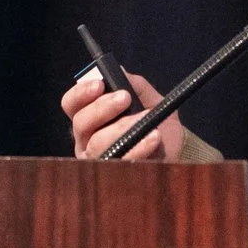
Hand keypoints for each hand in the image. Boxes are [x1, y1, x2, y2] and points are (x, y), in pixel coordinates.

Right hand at [60, 68, 188, 160]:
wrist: (175, 150)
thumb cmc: (155, 122)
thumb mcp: (149, 99)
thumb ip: (135, 84)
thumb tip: (119, 71)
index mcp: (90, 118)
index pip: (72, 104)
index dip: (80, 93)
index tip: (99, 84)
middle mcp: (86, 139)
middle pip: (81, 124)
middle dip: (102, 108)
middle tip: (125, 97)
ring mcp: (98, 160)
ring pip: (98, 144)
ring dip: (123, 128)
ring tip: (146, 119)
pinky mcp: (114, 176)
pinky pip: (120, 162)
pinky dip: (138, 147)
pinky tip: (153, 137)